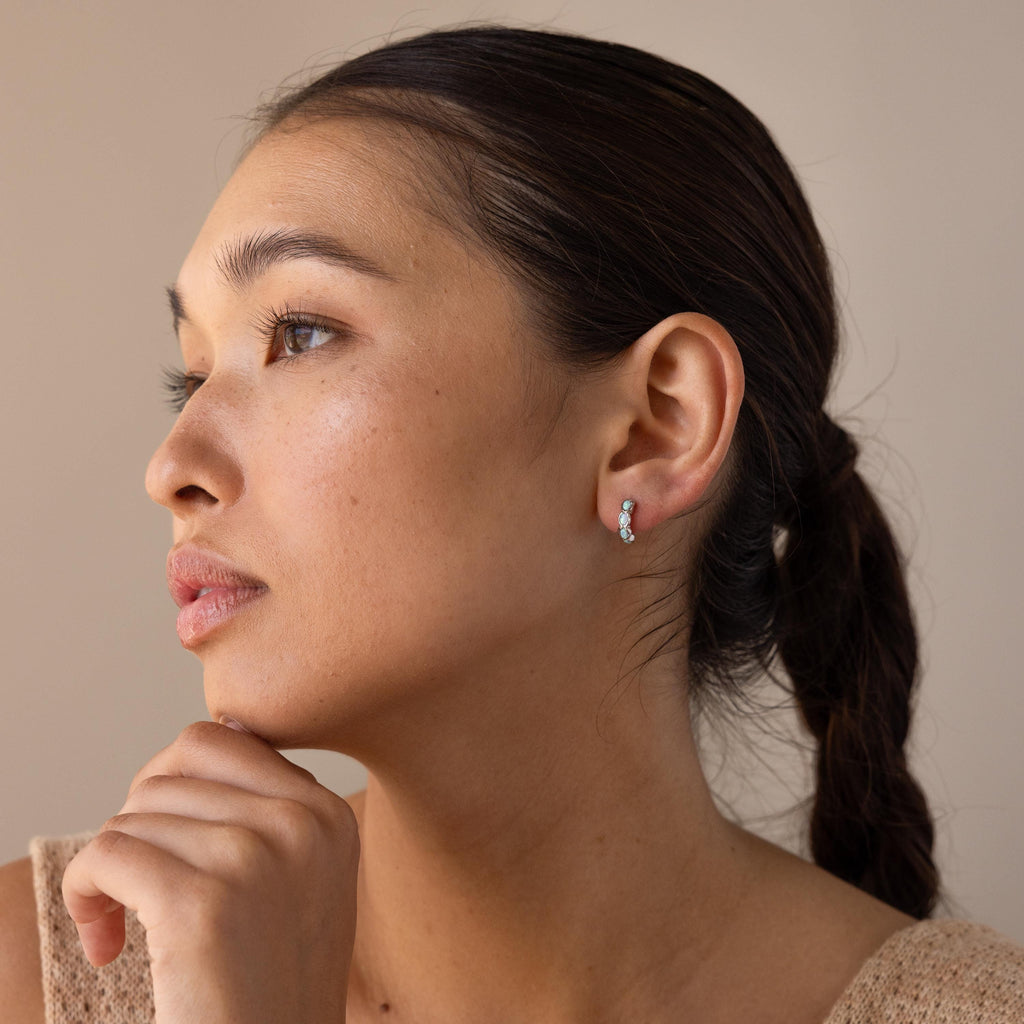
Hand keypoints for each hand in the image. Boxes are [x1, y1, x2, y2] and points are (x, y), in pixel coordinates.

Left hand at [62, 720, 359, 1023]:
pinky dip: (85, 892)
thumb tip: (221, 728)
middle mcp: (303, 824)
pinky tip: (104, 937)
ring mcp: (258, 858)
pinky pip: (109, 853)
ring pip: (136, 813)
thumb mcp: (299, 881)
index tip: (167, 845)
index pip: (222, 740)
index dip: (172, 787)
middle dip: (138, 817)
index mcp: (328, 813)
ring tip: (123, 924)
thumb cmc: (269, 986)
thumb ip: (271, 808)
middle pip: (173, 768)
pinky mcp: (203, 905)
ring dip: (109, 868)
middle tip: (135, 878)